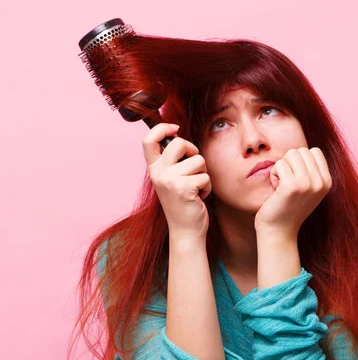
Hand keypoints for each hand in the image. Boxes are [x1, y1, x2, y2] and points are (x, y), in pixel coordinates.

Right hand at [142, 123, 211, 240]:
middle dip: (193, 152)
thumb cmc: (182, 202)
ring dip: (203, 174)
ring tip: (195, 188)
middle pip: (179, 143)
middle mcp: (158, 173)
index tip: (175, 129)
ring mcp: (169, 181)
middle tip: (193, 168)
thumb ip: (172, 160)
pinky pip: (205, 176)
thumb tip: (177, 135)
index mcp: (153, 169)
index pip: (148, 140)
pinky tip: (199, 197)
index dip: (162, 128)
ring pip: (198, 160)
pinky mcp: (184, 188)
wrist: (185, 231)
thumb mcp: (170, 178)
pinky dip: (207, 187)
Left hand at [254, 147, 332, 237]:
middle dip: (290, 163)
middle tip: (287, 183)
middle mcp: (321, 182)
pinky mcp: (292, 187)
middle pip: (301, 150)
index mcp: (327, 181)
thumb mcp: (308, 188)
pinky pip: (279, 164)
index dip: (300, 161)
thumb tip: (305, 151)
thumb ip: (311, 171)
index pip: (314, 151)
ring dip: (282, 167)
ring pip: (291, 154)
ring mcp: (308, 184)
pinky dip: (274, 174)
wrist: (278, 231)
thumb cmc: (288, 207)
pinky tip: (276, 190)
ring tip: (282, 185)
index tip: (296, 179)